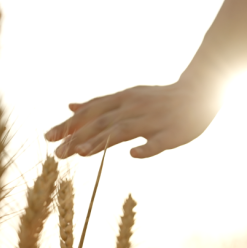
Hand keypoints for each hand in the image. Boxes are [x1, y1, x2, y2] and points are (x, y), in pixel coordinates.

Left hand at [44, 80, 222, 158]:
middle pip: (101, 122)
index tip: (48, 138)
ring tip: (80, 153)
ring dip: (100, 141)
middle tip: (57, 154)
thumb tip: (70, 106)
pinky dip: (146, 148)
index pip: (90, 112)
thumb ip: (99, 104)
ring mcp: (152, 119)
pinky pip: (158, 141)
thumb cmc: (157, 99)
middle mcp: (133, 107)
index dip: (68, 125)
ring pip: (123, 130)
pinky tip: (133, 155)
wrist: (199, 92)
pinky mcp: (172, 132)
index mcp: (121, 99)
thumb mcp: (126, 97)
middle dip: (77, 137)